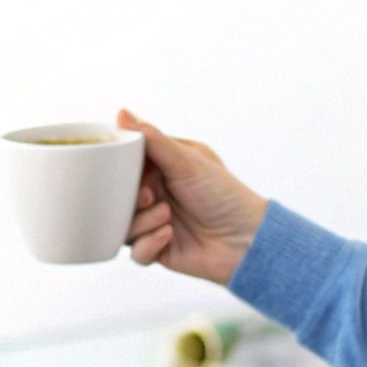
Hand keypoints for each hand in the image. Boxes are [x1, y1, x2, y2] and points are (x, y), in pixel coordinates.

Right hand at [118, 108, 268, 285]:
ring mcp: (155, 223)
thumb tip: (121, 113)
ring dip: (143, 221)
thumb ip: (151, 139)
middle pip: (118, 198)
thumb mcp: (186, 161)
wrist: (247, 240)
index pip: (125, 165)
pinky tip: (168, 235)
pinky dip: (149, 244)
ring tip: (167, 216)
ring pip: (124, 226)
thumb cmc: (225, 194)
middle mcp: (156, 195)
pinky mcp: (158, 250)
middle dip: (129, 199)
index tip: (122, 170)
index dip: (119, 169)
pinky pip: (136, 252)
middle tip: (147, 196)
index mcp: (162, 169)